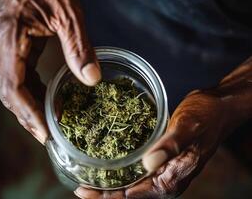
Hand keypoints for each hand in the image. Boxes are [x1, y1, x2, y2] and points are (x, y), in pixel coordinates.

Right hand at [0, 0, 100, 143]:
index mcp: (11, 40)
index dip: (29, 114)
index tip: (45, 133)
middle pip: (10, 93)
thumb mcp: (68, 14)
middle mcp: (2, 47)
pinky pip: (19, 76)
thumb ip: (78, 47)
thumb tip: (92, 79)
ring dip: (30, 107)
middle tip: (48, 136)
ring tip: (49, 124)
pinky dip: (32, 92)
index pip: (14, 88)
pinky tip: (46, 101)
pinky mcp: (14, 46)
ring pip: (13, 87)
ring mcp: (6, 47)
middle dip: (28, 116)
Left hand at [75, 90, 233, 198]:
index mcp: (172, 177)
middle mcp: (167, 180)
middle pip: (130, 194)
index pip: (134, 195)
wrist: (217, 108)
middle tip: (81, 187)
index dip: (108, 196)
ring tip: (90, 178)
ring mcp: (165, 172)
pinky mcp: (163, 162)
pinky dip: (122, 172)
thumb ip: (171, 145)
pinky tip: (110, 165)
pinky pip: (139, 173)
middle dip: (104, 194)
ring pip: (133, 185)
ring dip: (111, 184)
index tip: (84, 191)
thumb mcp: (189, 126)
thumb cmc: (206, 116)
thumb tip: (148, 164)